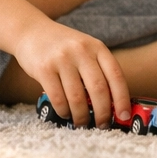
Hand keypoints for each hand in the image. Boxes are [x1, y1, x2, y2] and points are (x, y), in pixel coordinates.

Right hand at [12, 19, 129, 127]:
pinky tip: (66, 114)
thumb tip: (113, 104)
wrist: (32, 31)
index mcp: (98, 47)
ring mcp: (62, 59)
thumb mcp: (86, 49)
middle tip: (102, 125)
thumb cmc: (64, 47)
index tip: (124, 116)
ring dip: (82, 117)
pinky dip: (64, 111)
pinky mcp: (44, 69)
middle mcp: (82, 51)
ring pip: (77, 97)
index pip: (116, 76)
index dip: (122, 98)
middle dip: (103, 113)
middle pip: (98, 89)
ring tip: (82, 123)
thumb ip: (98, 69)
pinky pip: (58, 98)